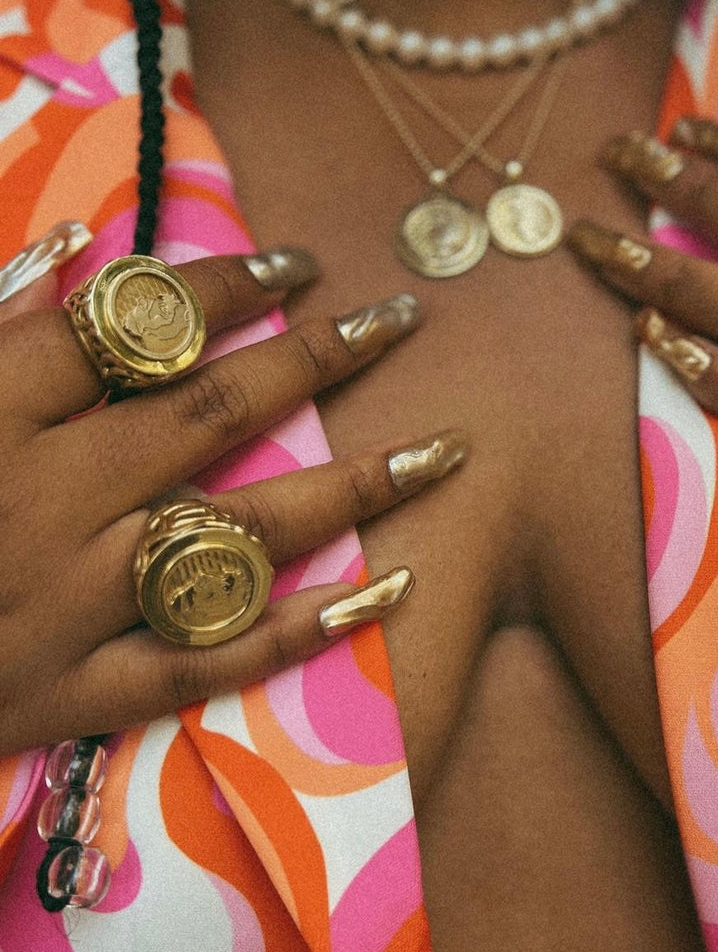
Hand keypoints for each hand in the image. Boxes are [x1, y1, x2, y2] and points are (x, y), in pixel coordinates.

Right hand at [0, 229, 464, 757]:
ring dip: (349, 488)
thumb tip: (80, 255)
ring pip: (236, 536)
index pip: (130, 330)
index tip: (300, 264)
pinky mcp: (73, 695)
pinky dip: (301, 631)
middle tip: (402, 322)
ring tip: (443, 450)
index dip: (224, 289)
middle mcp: (41, 503)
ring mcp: (66, 607)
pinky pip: (208, 663)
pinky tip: (384, 590)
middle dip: (316, 360)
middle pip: (209, 415)